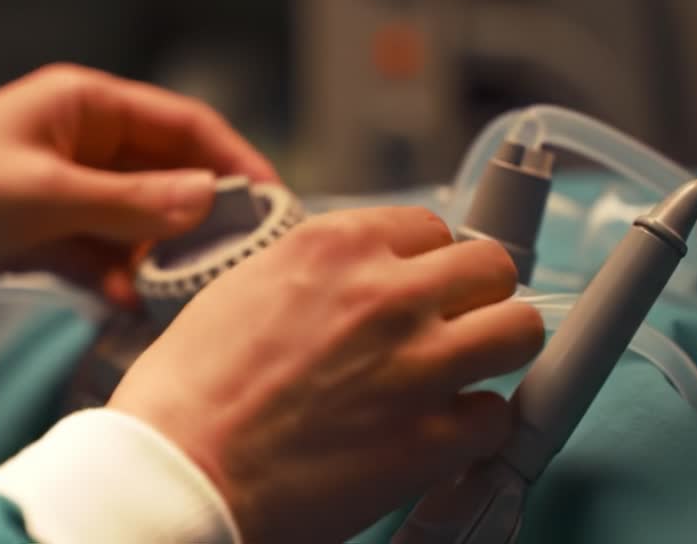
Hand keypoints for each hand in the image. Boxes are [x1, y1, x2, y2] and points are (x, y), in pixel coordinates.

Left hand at [0, 63, 277, 312]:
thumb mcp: (36, 193)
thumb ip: (126, 201)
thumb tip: (210, 198)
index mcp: (83, 105)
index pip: (182, 123)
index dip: (232, 159)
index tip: (273, 204)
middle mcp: (82, 142)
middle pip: (167, 174)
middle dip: (201, 215)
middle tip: (239, 262)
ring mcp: (64, 192)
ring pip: (138, 220)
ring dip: (161, 254)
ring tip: (189, 295)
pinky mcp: (43, 236)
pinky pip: (102, 254)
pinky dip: (119, 277)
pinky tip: (131, 307)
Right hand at [108, 207, 543, 543]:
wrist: (176, 470)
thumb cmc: (189, 391)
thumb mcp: (243, 287)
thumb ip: (317, 273)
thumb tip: (355, 280)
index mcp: (335, 246)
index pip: (432, 228)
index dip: (427, 264)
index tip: (422, 288)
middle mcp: (386, 293)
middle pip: (492, 268)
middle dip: (476, 297)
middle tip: (453, 326)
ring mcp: (417, 365)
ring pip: (520, 331)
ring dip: (494, 354)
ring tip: (461, 376)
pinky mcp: (431, 438)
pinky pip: (497, 417)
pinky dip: (472, 430)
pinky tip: (435, 437)